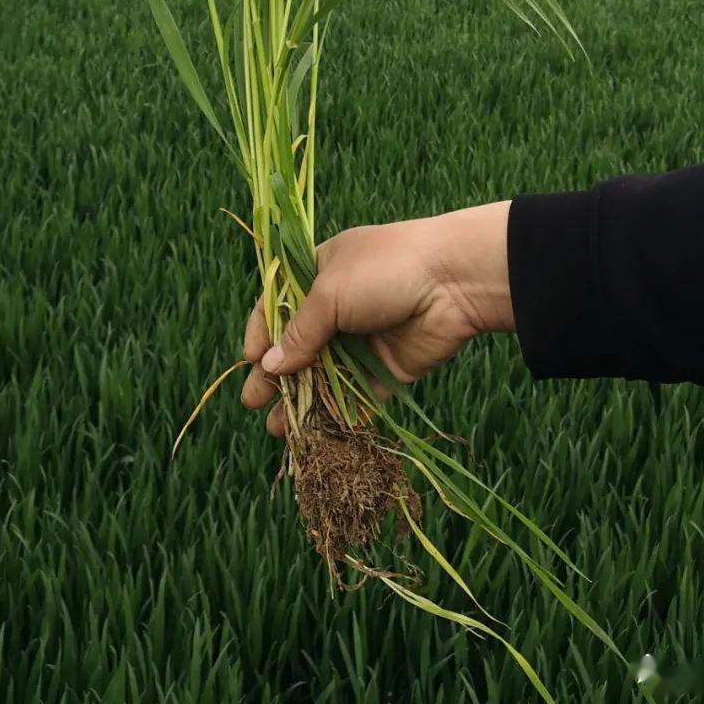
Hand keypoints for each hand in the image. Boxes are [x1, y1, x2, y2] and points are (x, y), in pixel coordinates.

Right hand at [241, 201, 513, 435]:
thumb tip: (268, 366)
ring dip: (303, 401)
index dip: (261, 333)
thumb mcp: (330, 292)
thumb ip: (300, 332)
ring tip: (279, 429)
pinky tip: (317, 435)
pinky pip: (357, 394)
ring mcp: (363, 338)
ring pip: (325, 375)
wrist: (456, 280)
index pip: (278, 304)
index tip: (248, 361)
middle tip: (254, 403)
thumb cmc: (386, 269)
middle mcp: (339, 306)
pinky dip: (338, 414)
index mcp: (320, 272)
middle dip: (275, 375)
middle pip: (298, 345)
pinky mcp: (386, 367)